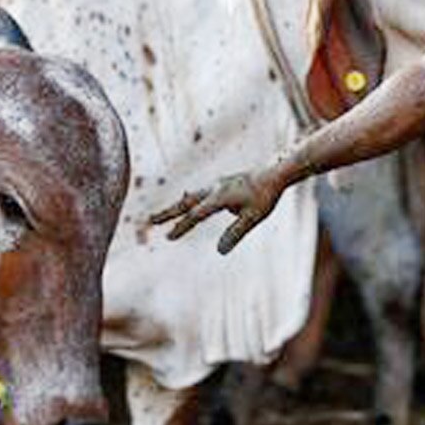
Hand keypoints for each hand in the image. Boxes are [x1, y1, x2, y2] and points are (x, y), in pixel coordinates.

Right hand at [148, 170, 282, 253]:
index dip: (182, 226)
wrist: (275, 172)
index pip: (196, 215)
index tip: (168, 237)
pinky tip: (188, 205)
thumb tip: (219, 251)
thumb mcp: (253, 217)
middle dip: (168, 213)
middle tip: (149, 221)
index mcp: (220, 197)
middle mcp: (214, 188)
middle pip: (186, 202)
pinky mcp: (222, 184)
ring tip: (161, 217)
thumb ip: (236, 233)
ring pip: (191, 197)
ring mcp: (217, 184)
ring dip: (176, 207)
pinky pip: (200, 194)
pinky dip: (188, 201)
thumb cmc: (265, 196)